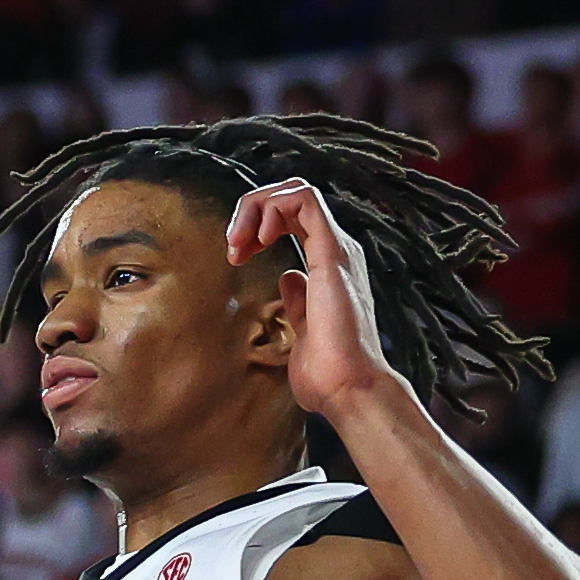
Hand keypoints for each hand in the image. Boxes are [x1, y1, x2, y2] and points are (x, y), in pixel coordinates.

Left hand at [229, 177, 398, 418]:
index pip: (293, 217)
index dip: (257, 226)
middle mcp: (336, 250)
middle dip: (251, 212)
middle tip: (232, 246)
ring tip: (240, 243)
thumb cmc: (326, 373)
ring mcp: (337, 249)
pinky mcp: (332, 253)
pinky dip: (273, 208)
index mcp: (329, 265)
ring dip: (257, 207)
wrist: (347, 389)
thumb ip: (296, 302)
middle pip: (291, 198)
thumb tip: (288, 279)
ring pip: (296, 191)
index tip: (236, 256)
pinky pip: (305, 201)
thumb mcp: (302, 331)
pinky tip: (260, 238)